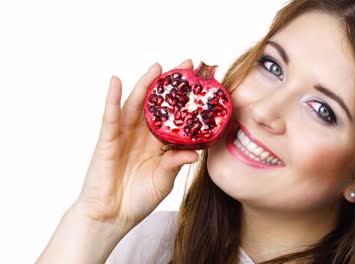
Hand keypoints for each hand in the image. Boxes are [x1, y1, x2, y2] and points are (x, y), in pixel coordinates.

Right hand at [73, 59, 197, 231]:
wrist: (112, 216)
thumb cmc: (138, 199)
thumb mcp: (163, 181)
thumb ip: (175, 163)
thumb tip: (195, 152)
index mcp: (159, 144)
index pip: (175, 117)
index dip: (187, 101)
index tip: (204, 85)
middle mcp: (143, 135)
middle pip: (158, 104)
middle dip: (171, 84)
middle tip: (188, 65)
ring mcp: (124, 135)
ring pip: (136, 104)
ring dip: (145, 84)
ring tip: (158, 66)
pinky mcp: (107, 140)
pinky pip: (110, 117)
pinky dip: (112, 99)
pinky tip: (116, 82)